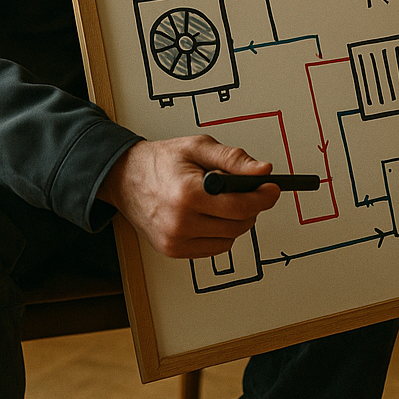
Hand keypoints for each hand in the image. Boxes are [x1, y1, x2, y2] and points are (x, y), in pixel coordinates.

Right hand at [97, 135, 281, 258]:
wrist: (125, 178)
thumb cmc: (162, 161)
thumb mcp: (200, 147)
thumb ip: (234, 159)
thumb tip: (263, 170)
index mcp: (187, 194)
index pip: (240, 206)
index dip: (263, 197)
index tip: (273, 188)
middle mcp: (179, 223)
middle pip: (239, 224)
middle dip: (252, 206)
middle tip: (250, 189)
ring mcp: (175, 241)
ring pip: (230, 239)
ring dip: (237, 220)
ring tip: (223, 199)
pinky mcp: (173, 251)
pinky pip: (214, 248)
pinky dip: (221, 232)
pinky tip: (212, 214)